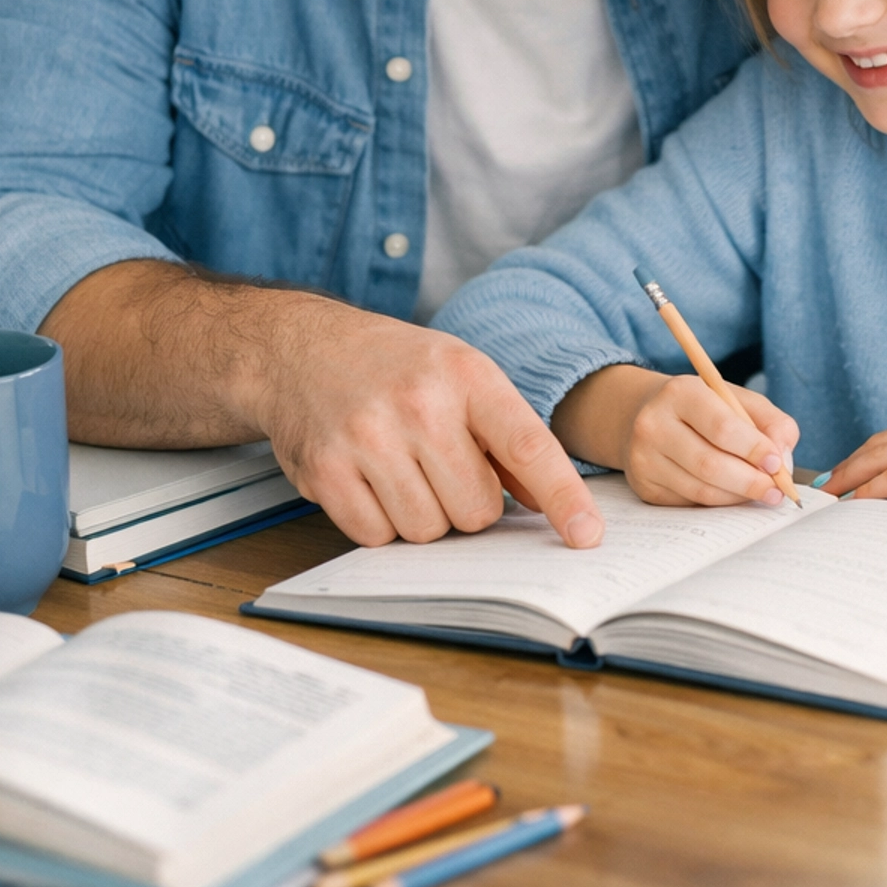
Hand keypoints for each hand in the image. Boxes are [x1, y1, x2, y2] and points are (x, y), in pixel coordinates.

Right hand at [45, 261, 603, 550]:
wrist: (300, 348)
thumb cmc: (394, 366)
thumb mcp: (461, 375)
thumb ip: (509, 436)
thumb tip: (552, 504)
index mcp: (465, 375)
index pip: (528, 447)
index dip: (564, 498)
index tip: (586, 536)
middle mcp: (419, 404)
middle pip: (477, 511)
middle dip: (468, 504)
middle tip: (442, 468)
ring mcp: (368, 438)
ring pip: (428, 530)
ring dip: (423, 516)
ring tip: (403, 470)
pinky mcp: (326, 471)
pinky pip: (377, 538)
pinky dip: (380, 524)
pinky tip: (371, 482)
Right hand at [552, 362, 800, 507]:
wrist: (646, 414)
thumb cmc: (703, 407)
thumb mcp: (737, 399)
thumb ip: (771, 422)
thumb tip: (783, 460)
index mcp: (680, 392)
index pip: (722, 427)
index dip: (754, 449)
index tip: (777, 463)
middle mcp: (654, 424)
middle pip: (710, 464)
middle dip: (750, 482)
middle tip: (776, 490)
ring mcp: (644, 459)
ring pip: (701, 490)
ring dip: (737, 497)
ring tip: (760, 493)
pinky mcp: (645, 487)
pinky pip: (690, 504)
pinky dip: (718, 503)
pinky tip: (732, 495)